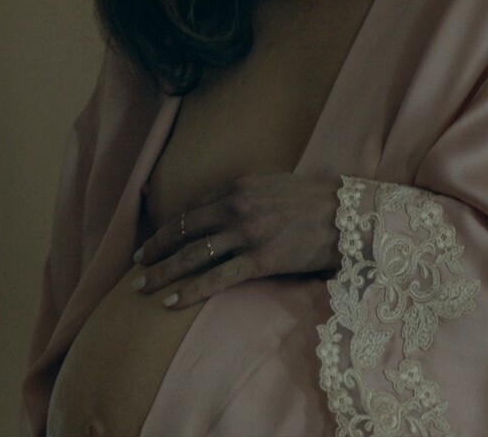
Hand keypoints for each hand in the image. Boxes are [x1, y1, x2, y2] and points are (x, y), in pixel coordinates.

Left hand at [130, 173, 340, 307]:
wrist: (351, 215)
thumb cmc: (316, 202)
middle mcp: (236, 208)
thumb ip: (245, 195)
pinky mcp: (261, 259)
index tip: (153, 239)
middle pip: (184, 231)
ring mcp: (247, 234)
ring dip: (163, 272)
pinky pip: (217, 278)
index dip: (168, 227)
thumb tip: (222, 208)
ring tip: (142, 285)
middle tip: (136, 263)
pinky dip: (190, 291)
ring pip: (193, 256)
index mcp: (238, 187)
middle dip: (155, 249)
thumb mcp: (274, 185)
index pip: (191, 209)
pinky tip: (171, 302)